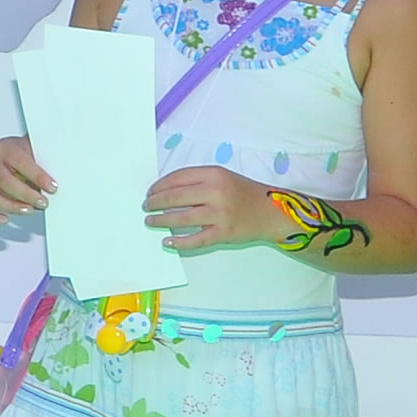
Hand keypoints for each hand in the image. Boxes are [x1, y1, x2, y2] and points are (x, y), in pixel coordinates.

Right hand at [0, 134, 54, 225]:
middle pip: (5, 181)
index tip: (52, 187)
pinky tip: (5, 219)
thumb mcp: (35, 153)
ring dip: (11, 207)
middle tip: (43, 202)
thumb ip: (43, 166)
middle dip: (26, 195)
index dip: (38, 177)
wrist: (14, 152)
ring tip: (29, 210)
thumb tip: (53, 185)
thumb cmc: (26, 154)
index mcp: (5, 148)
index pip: (21, 163)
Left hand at [141, 164, 273, 253]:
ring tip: (150, 222)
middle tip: (146, 207)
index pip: (177, 178)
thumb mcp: (222, 177)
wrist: (271, 211)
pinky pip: (196, 239)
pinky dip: (179, 242)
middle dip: (155, 203)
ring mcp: (220, 214)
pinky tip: (167, 241)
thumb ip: (198, 181)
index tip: (150, 192)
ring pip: (182, 218)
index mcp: (214, 174)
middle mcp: (216, 192)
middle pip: (176, 197)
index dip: (159, 186)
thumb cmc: (243, 193)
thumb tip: (166, 190)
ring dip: (161, 221)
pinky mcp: (223, 233)